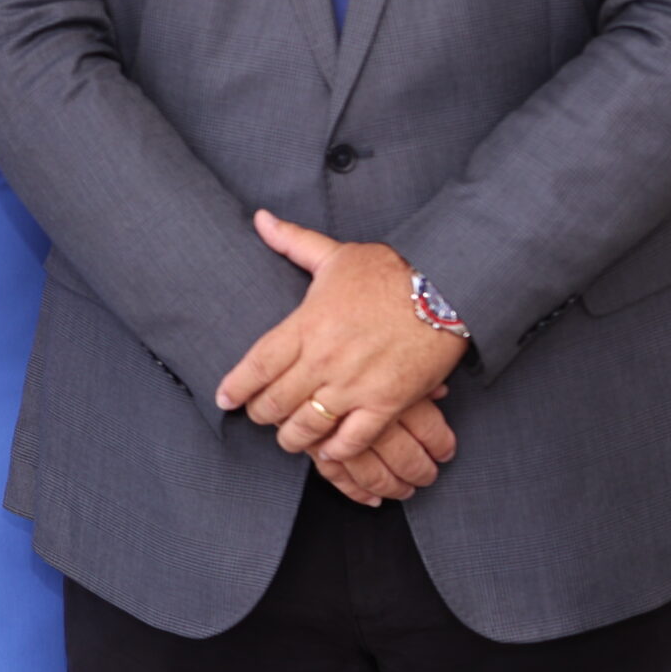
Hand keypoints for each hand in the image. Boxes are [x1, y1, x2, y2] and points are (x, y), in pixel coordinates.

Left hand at [215, 212, 466, 487]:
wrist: (446, 290)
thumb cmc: (389, 271)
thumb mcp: (336, 254)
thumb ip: (293, 242)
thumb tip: (260, 219)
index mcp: (306, 325)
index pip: (257, 365)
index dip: (236, 387)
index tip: (224, 400)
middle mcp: (323, 359)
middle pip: (275, 401)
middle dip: (262, 415)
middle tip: (259, 418)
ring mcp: (354, 384)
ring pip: (308, 426)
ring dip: (293, 437)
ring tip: (289, 438)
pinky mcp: (386, 403)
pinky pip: (352, 439)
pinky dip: (336, 451)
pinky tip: (327, 452)